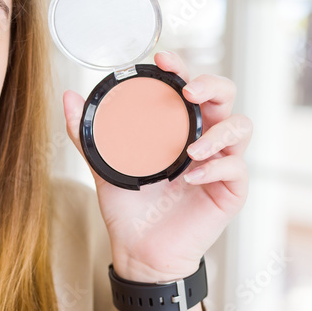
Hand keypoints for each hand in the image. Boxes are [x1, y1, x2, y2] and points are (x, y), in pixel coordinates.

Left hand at [62, 51, 251, 282]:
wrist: (139, 251)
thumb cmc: (128, 208)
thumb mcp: (104, 165)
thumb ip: (87, 133)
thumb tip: (69, 97)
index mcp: (180, 128)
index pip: (191, 87)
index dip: (183, 67)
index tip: (163, 59)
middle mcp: (206, 139)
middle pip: (226, 96)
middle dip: (211, 85)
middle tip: (188, 92)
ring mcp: (221, 164)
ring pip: (242, 127)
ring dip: (219, 131)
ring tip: (191, 149)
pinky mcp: (231, 191)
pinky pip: (236, 169)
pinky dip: (215, 169)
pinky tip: (190, 179)